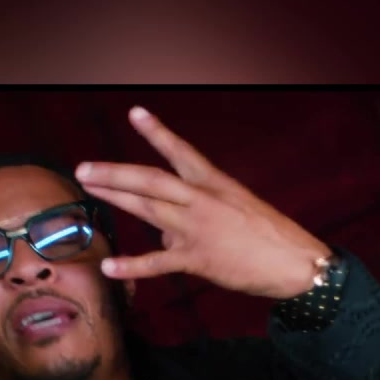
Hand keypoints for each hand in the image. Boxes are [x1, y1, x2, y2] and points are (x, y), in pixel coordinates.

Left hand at [77, 106, 331, 299]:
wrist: (295, 262)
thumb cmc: (269, 236)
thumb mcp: (235, 211)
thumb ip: (193, 217)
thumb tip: (163, 234)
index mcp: (215, 184)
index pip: (181, 151)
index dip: (156, 132)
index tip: (134, 113)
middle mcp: (202, 201)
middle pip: (150, 180)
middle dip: (115, 173)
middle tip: (85, 168)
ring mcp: (198, 229)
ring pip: (148, 209)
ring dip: (114, 198)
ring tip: (89, 190)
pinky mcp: (197, 259)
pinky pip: (157, 262)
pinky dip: (131, 266)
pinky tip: (109, 267)